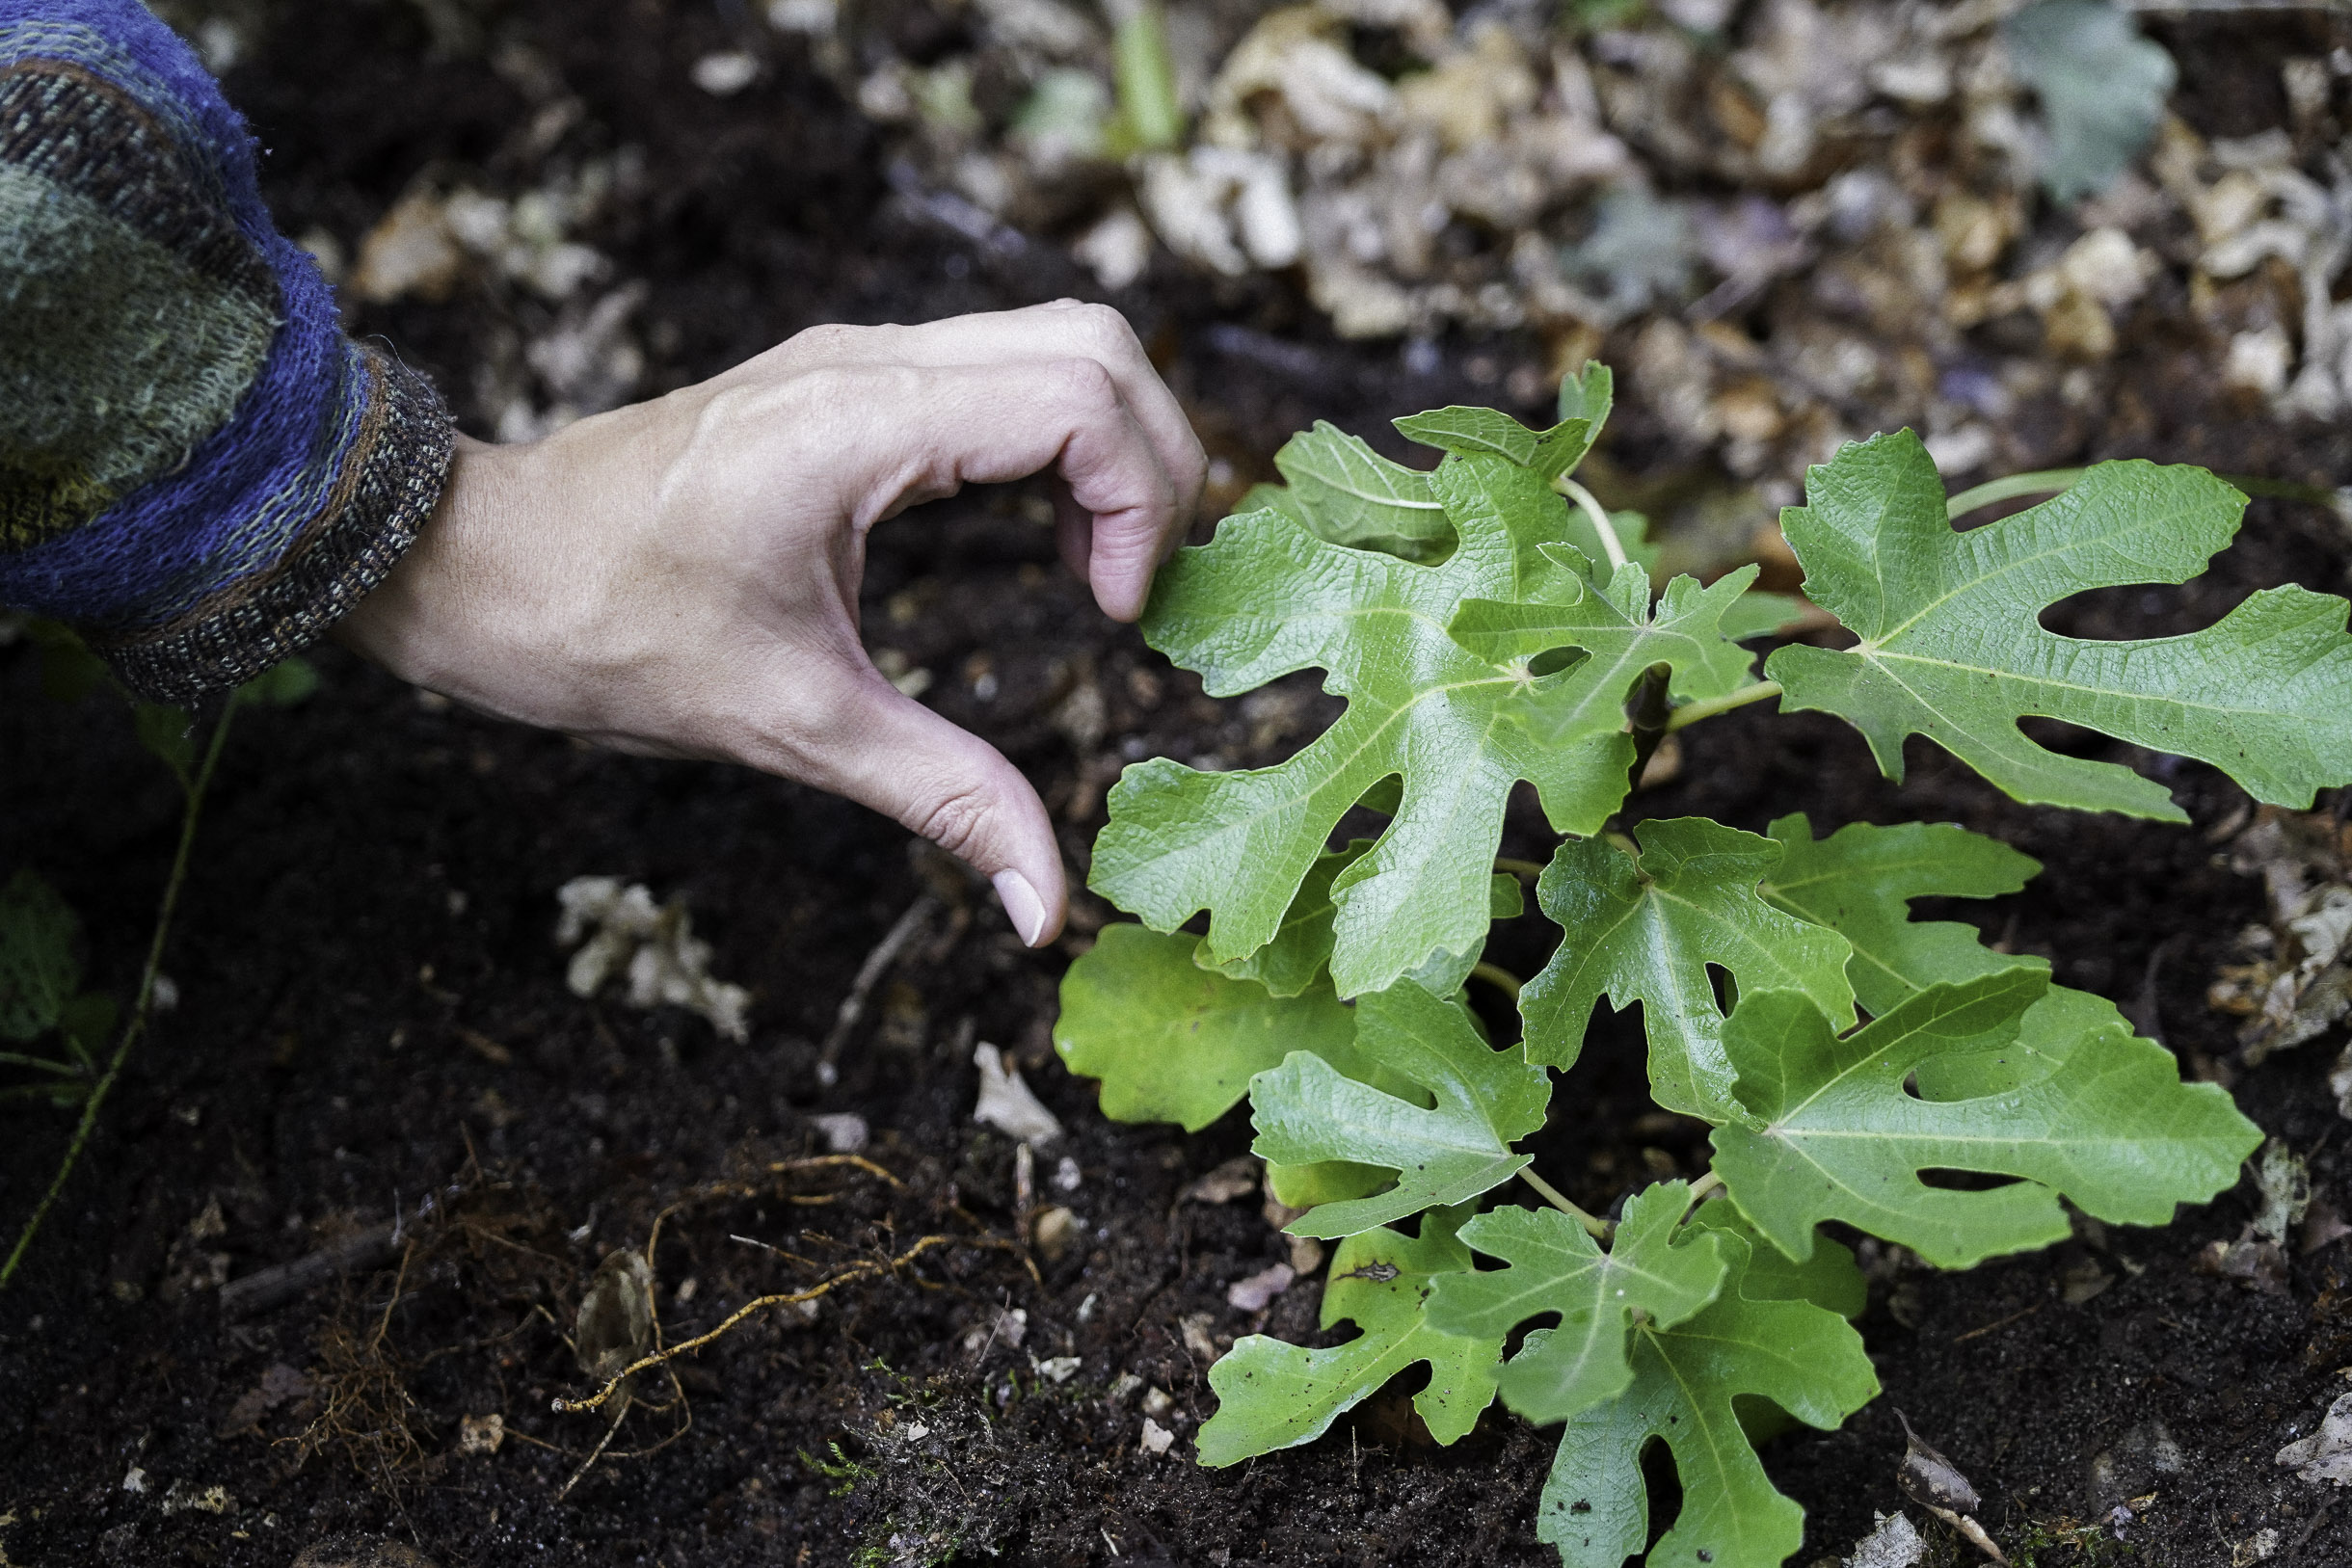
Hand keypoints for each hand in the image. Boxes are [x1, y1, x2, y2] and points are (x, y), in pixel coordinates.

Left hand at [336, 301, 1205, 946]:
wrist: (473, 568)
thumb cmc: (604, 631)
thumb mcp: (791, 727)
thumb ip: (943, 799)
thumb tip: (1043, 908)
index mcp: (861, 424)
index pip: (1082, 398)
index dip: (1137, 506)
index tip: (1110, 615)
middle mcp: (868, 361)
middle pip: (1097, 343)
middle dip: (1156, 460)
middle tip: (1138, 584)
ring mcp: (855, 358)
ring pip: (1056, 340)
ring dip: (1110, 446)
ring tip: (1099, 567)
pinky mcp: (844, 381)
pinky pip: (998, 369)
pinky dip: (1054, 441)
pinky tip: (1038, 539)